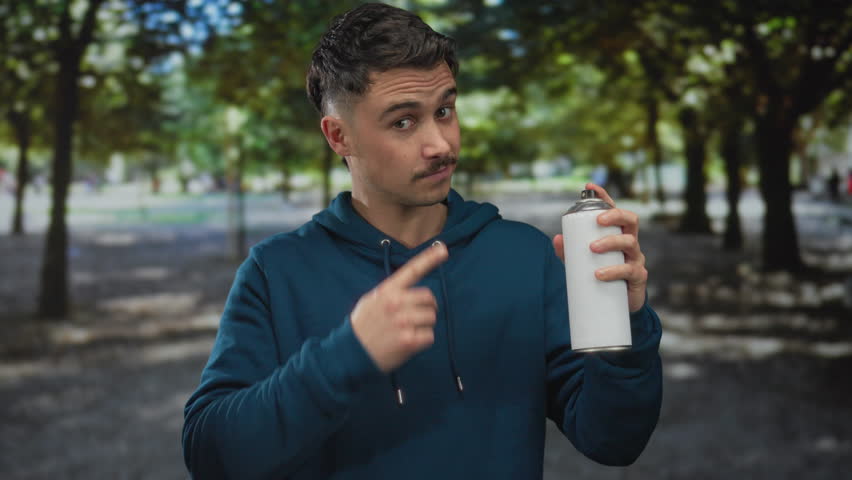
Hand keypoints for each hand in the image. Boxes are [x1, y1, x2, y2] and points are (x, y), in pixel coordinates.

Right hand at [350, 242, 448, 372]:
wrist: (352, 354)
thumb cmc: (363, 326)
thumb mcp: (371, 300)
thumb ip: (390, 292)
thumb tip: (410, 289)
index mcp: (387, 291)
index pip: (412, 270)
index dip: (429, 258)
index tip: (443, 249)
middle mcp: (396, 303)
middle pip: (429, 298)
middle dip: (427, 307)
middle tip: (416, 316)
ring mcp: (403, 322)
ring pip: (431, 317)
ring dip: (424, 325)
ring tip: (408, 331)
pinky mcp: (410, 341)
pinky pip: (430, 336)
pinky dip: (422, 340)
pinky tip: (408, 342)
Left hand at [552, 183, 647, 311]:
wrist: (617, 307)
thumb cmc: (600, 277)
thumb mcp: (581, 264)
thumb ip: (569, 252)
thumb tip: (558, 239)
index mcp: (617, 234)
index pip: (614, 211)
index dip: (604, 196)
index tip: (589, 186)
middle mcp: (630, 243)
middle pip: (630, 220)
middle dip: (615, 215)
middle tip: (597, 220)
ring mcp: (636, 259)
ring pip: (629, 243)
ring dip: (611, 242)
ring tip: (593, 248)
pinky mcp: (638, 277)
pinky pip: (629, 270)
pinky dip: (613, 271)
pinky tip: (600, 274)